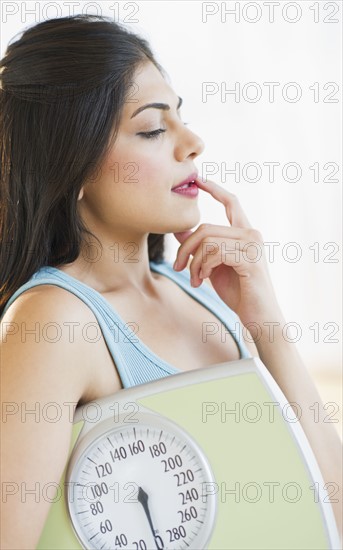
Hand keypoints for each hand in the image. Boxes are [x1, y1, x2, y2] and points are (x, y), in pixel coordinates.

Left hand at [173, 178, 283, 326]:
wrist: (259, 317)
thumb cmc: (239, 292)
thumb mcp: (214, 266)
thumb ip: (201, 248)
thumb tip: (180, 232)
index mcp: (245, 234)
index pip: (232, 202)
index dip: (215, 189)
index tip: (199, 180)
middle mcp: (252, 234)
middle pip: (206, 228)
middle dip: (185, 248)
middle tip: (177, 267)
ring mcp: (253, 246)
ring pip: (207, 241)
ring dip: (193, 263)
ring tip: (194, 279)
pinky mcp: (250, 260)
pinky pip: (215, 253)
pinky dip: (202, 267)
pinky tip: (202, 280)